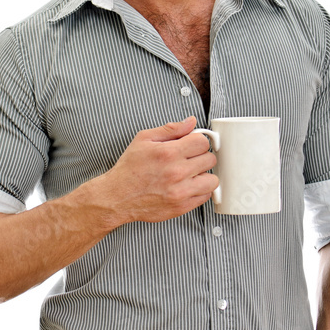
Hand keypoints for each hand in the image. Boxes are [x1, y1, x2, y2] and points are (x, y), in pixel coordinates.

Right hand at [98, 116, 219, 224]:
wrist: (117, 197)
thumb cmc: (129, 169)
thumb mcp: (144, 139)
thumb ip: (170, 129)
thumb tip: (190, 122)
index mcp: (168, 153)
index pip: (202, 142)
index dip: (197, 141)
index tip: (191, 146)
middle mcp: (177, 172)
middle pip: (210, 159)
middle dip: (200, 157)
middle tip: (189, 159)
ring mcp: (181, 192)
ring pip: (212, 180)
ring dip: (204, 175)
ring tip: (191, 174)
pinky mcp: (182, 206)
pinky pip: (205, 196)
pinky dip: (200, 190)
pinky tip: (188, 186)